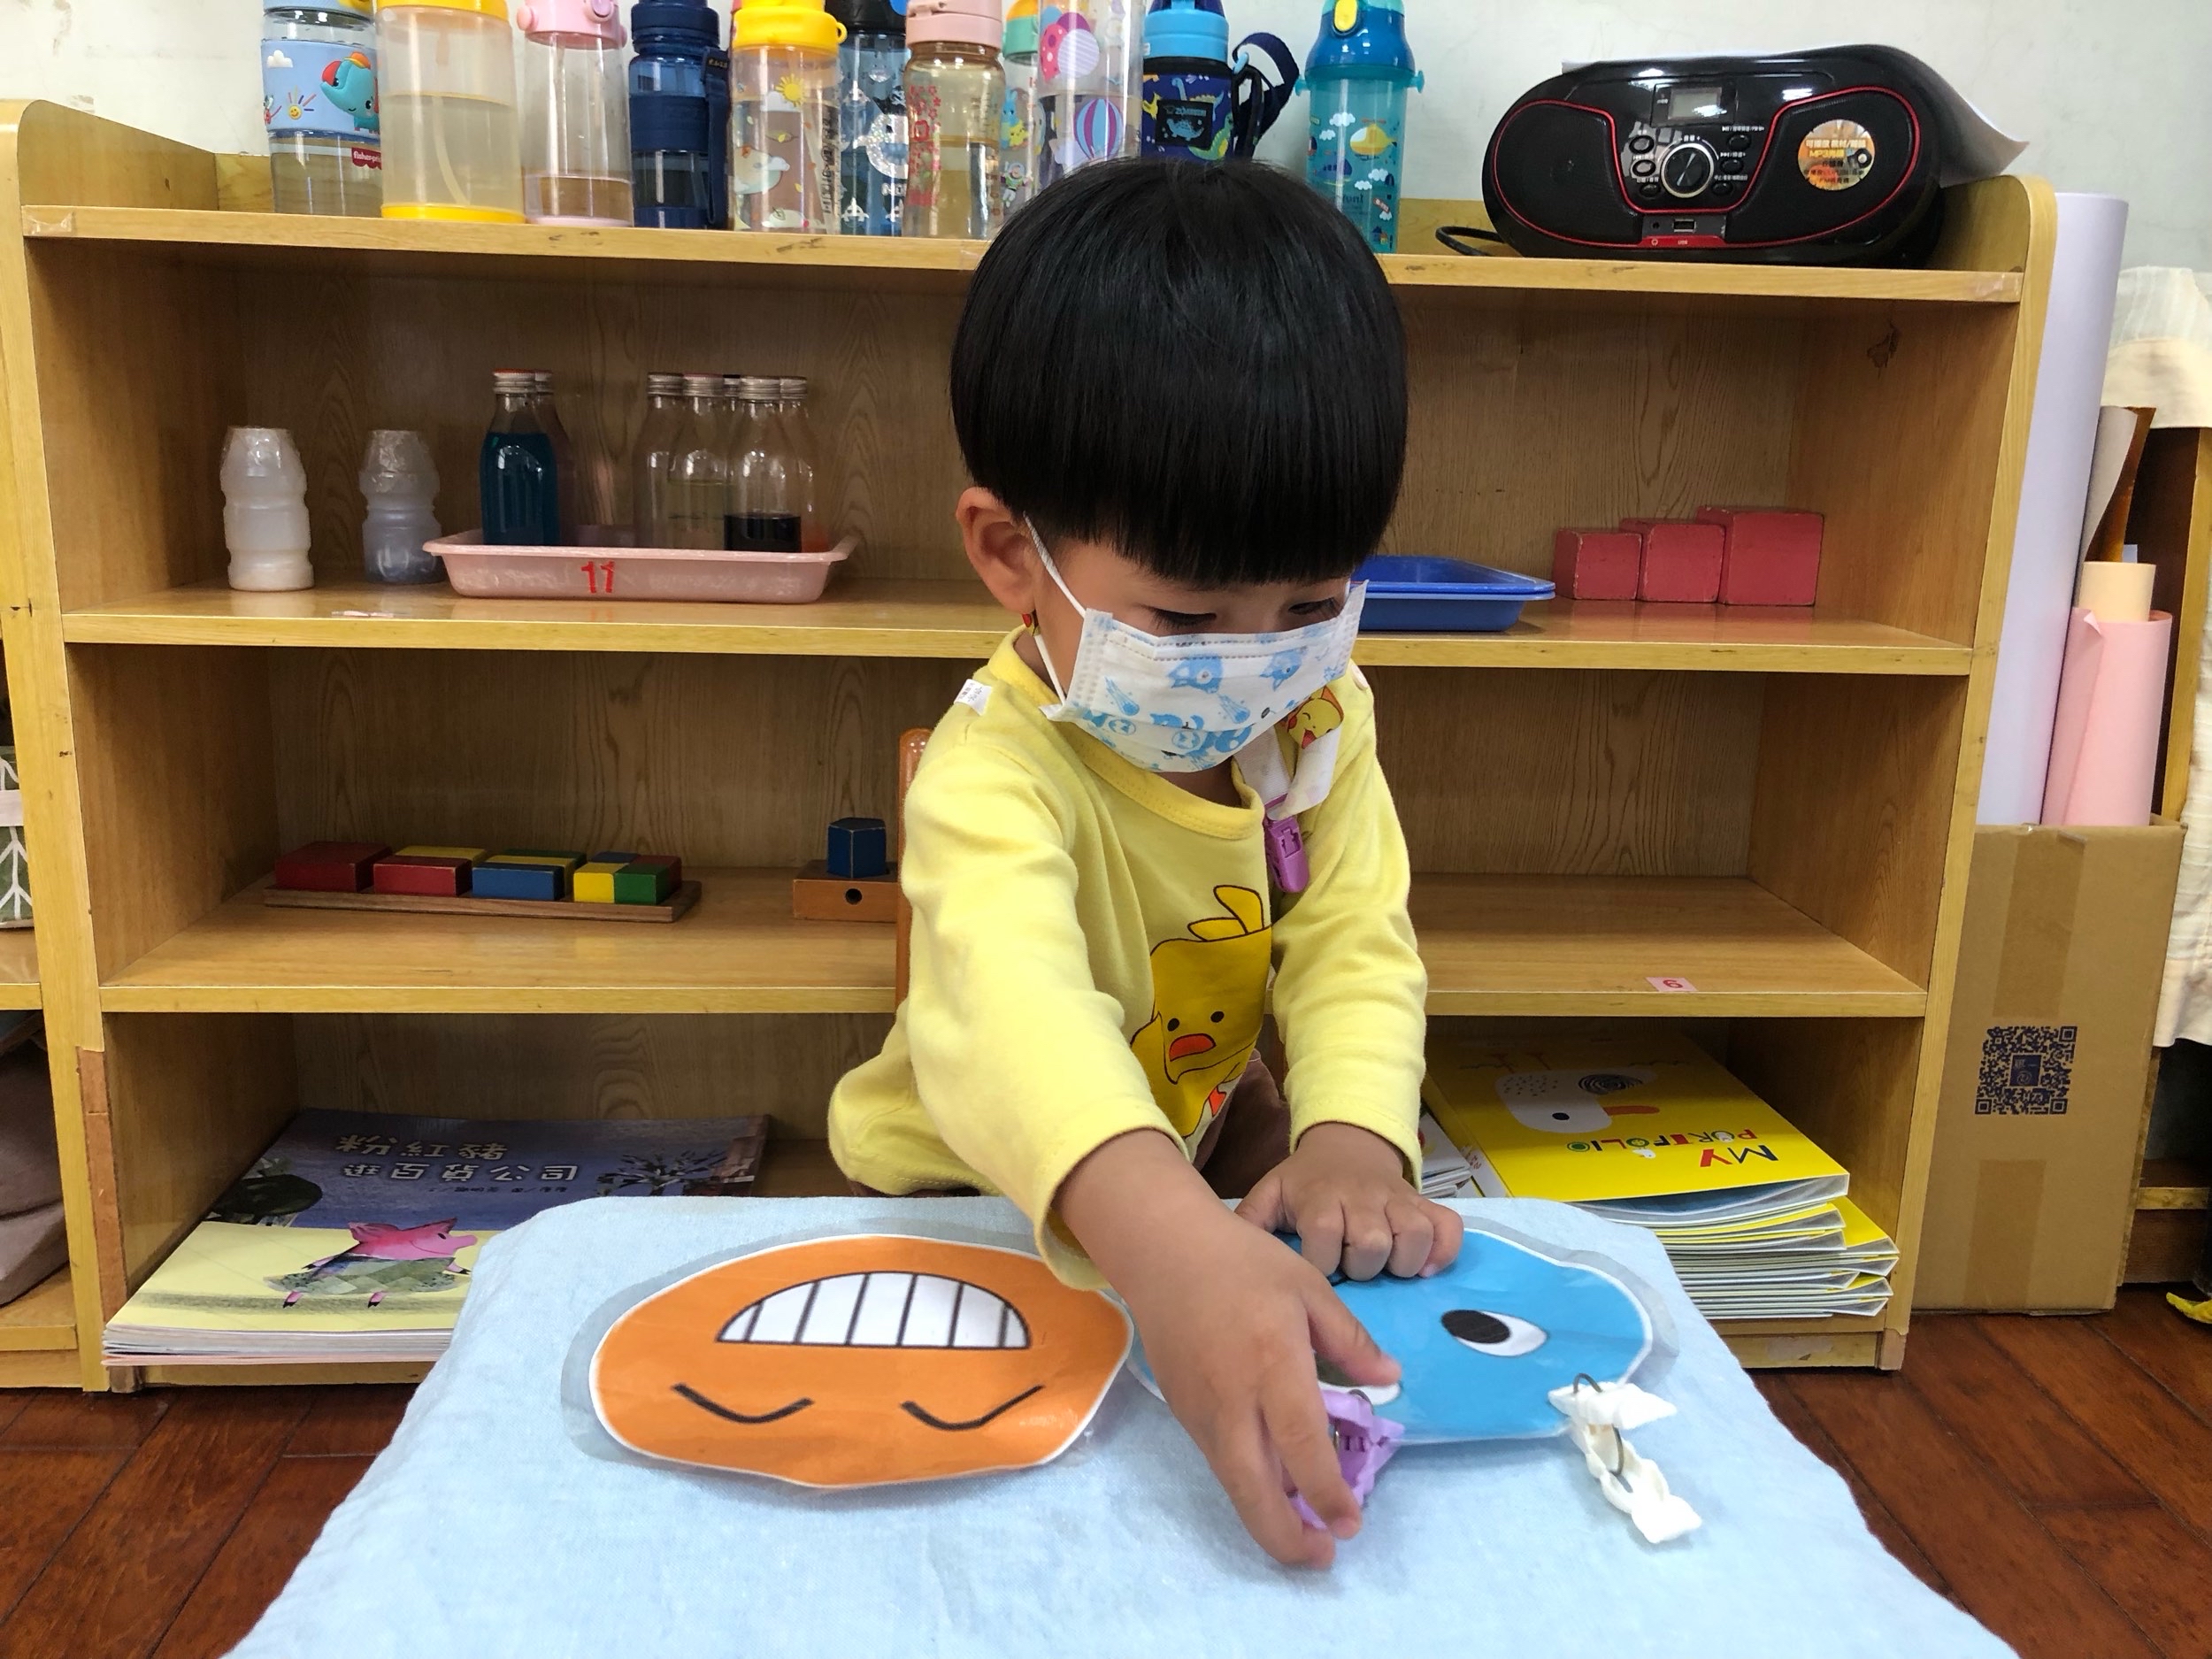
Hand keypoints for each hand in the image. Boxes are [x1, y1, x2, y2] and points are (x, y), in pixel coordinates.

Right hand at [1058, 1130, 1397, 1566]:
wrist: (1163, 1251)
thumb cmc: (1243, 1262)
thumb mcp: (1308, 1287)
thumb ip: (1349, 1338)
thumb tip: (1388, 1377)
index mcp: (1271, 1365)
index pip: (1301, 1446)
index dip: (1326, 1494)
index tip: (1350, 1525)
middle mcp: (1231, 1400)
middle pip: (1253, 1490)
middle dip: (1286, 1537)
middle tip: (1323, 1557)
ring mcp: (1201, 1411)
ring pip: (1233, 1483)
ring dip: (1267, 1517)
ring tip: (1305, 1532)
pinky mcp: (1183, 1412)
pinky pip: (1220, 1460)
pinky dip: (1248, 1485)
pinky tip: (1274, 1484)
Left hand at [1237, 1121, 1463, 1280]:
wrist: (1347, 1144)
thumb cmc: (1305, 1182)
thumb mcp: (1272, 1193)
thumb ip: (1250, 1222)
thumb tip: (1220, 1254)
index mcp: (1321, 1198)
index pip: (1325, 1238)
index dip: (1322, 1264)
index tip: (1317, 1271)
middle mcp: (1363, 1198)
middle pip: (1371, 1244)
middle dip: (1361, 1266)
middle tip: (1351, 1265)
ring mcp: (1399, 1200)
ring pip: (1412, 1237)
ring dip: (1401, 1261)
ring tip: (1386, 1268)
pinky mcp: (1426, 1203)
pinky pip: (1448, 1228)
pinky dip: (1442, 1252)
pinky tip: (1423, 1267)